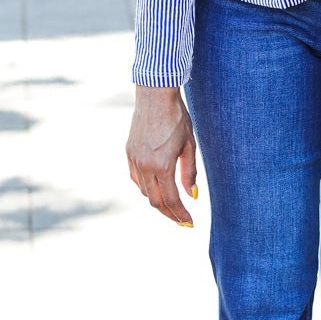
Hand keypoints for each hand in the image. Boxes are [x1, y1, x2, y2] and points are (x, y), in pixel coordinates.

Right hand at [126, 85, 197, 225]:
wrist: (154, 96)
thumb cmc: (177, 118)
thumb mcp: (189, 145)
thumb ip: (189, 172)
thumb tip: (192, 196)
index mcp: (162, 165)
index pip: (170, 200)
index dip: (180, 214)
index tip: (189, 223)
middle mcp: (144, 166)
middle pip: (155, 201)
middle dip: (169, 214)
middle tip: (181, 220)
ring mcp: (134, 160)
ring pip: (144, 191)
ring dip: (158, 201)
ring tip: (172, 205)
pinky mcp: (129, 153)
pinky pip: (136, 179)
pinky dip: (147, 188)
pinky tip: (157, 188)